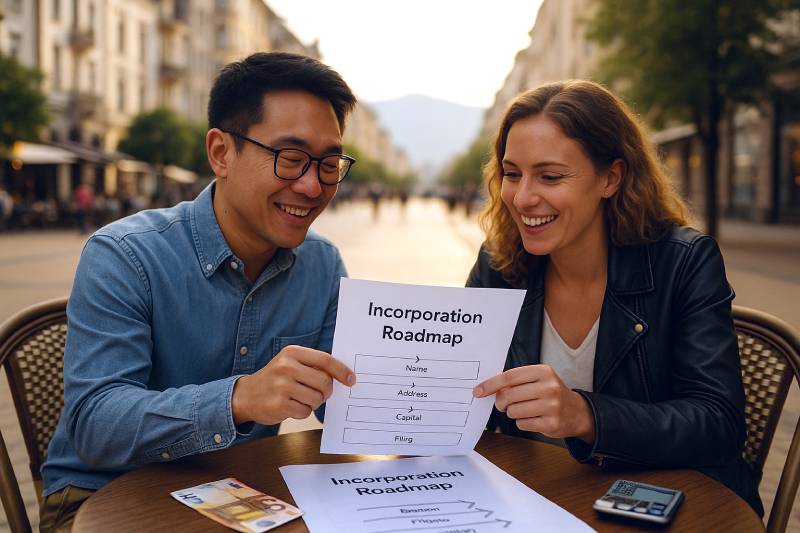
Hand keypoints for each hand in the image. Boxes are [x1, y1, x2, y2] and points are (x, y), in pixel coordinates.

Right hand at [232, 345, 354, 425]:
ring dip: (314, 402)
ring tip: (301, 399)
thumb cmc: (275, 378)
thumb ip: (314, 365)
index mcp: (292, 353)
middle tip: (320, 393)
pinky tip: (291, 406)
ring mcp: (281, 386)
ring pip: (316, 398)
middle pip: (324, 381)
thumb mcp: (291, 362)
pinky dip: (303, 411)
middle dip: (326, 391)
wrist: (246, 395)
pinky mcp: (279, 405)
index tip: (351, 380)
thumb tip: (343, 374)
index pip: (325, 360)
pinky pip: (305, 411)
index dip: (341, 371)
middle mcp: (286, 367)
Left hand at [473, 364, 594, 442]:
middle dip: (501, 402)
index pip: (509, 376)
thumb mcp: (538, 379)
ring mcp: (551, 406)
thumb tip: (488, 388)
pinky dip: (522, 422)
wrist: (577, 412)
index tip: (478, 391)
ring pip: (513, 411)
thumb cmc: (550, 393)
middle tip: (504, 404)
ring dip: (513, 413)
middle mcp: (549, 387)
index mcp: (543, 372)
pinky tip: (533, 418)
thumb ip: (516, 381)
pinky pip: (522, 424)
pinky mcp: (551, 424)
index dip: (491, 384)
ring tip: (524, 409)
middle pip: (508, 395)